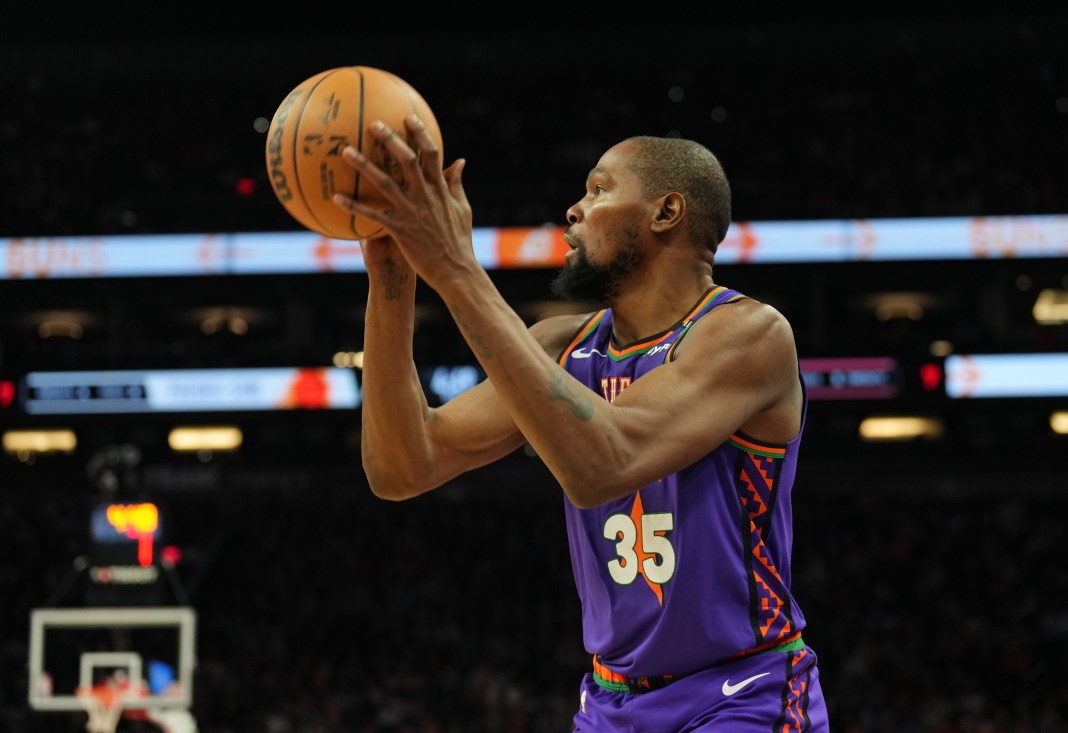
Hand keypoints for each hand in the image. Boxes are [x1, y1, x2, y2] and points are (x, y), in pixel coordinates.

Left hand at [332, 116, 473, 289]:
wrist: (455, 271)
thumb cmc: (459, 241)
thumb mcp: (463, 208)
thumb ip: (456, 184)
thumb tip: (460, 161)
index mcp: (441, 188)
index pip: (431, 154)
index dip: (421, 132)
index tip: (409, 117)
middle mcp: (425, 195)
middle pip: (406, 160)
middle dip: (390, 139)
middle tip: (373, 124)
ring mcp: (412, 211)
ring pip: (384, 183)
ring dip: (364, 165)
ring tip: (345, 151)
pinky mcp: (400, 229)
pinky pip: (372, 215)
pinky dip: (353, 206)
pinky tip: (335, 198)